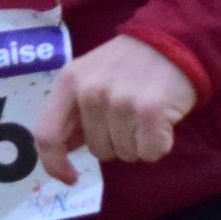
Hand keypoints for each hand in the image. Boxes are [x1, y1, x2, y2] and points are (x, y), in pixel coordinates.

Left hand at [29, 35, 196, 184]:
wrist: (173, 41)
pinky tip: (162, 120)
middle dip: (115, 142)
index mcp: (69, 82)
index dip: (56, 164)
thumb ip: (74, 111)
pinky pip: (150, 152)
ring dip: (139, 142)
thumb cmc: (129, 64)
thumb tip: (64, 150)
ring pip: (125, 153)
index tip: (71, 178)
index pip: (47, 135)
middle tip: (130, 115)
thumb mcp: (91, 77)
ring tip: (146, 113)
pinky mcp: (150, 111)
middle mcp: (90, 91)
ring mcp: (120, 101)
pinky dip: (160, 144)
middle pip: (97, 150)